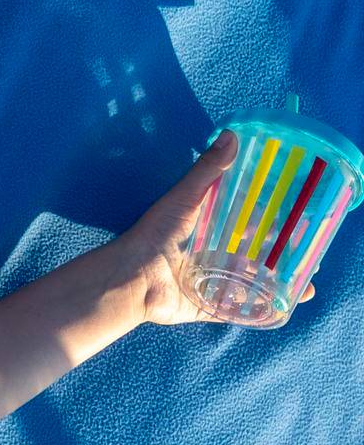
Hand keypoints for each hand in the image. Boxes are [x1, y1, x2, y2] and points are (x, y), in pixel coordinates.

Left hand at [113, 130, 316, 325]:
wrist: (134, 278)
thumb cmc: (156, 234)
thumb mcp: (183, 198)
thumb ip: (207, 171)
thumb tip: (231, 135)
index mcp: (207, 227)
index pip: (246, 222)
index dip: (272, 220)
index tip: (299, 219)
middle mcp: (211, 253)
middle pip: (254, 253)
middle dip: (281, 254)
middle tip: (310, 254)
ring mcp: (212, 281)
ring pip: (252, 281)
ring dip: (279, 282)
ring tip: (307, 283)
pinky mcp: (209, 304)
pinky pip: (240, 309)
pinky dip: (263, 308)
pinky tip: (288, 304)